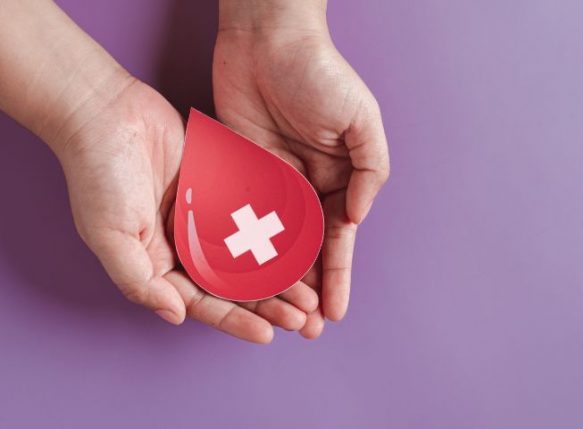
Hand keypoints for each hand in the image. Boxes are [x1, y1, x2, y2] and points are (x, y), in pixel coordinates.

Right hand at [53, 74, 317, 342]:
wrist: (104, 109)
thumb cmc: (97, 174)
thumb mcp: (109, 235)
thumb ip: (140, 280)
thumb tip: (176, 316)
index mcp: (159, 263)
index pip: (203, 302)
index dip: (235, 320)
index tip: (268, 334)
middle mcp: (186, 245)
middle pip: (235, 284)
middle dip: (268, 304)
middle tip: (303, 318)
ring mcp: (206, 216)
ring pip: (252, 253)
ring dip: (281, 274)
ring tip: (311, 291)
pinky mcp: (221, 187)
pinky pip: (255, 214)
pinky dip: (279, 231)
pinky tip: (305, 244)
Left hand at [213, 2, 389, 336]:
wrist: (266, 39)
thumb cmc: (320, 74)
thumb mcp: (361, 120)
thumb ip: (371, 170)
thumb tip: (359, 217)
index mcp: (339, 178)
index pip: (338, 238)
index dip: (337, 276)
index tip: (335, 312)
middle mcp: (306, 186)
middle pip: (306, 250)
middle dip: (309, 290)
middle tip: (305, 329)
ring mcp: (270, 183)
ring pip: (272, 243)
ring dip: (276, 281)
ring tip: (276, 317)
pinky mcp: (236, 174)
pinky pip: (239, 219)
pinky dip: (240, 249)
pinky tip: (240, 280)